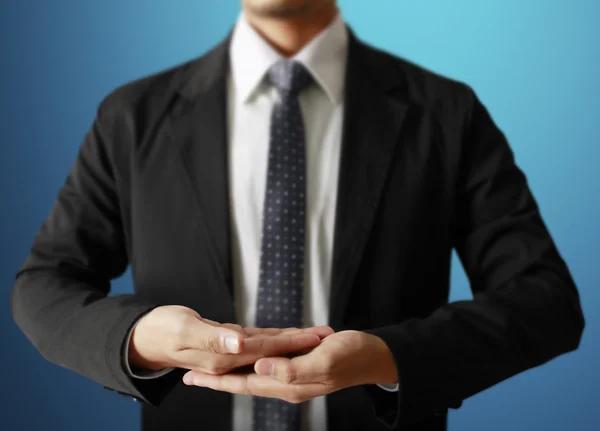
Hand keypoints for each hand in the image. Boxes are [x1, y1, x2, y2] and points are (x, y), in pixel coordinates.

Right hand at [128, 305, 333, 374]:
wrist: (142, 336)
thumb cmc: (160, 329)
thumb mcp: (184, 330)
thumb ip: (213, 339)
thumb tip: (239, 345)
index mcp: (222, 358)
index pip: (266, 351)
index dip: (291, 343)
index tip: (316, 338)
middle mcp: (229, 360)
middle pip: (273, 352)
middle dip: (299, 344)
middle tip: (326, 335)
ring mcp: (228, 355)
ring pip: (267, 347)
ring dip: (291, 341)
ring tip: (316, 335)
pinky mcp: (225, 344)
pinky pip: (255, 341)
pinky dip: (273, 337)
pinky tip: (285, 336)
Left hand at [182, 330, 397, 402]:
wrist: (375, 356)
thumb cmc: (353, 355)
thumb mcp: (324, 359)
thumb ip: (291, 368)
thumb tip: (259, 368)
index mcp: (290, 384)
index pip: (245, 383)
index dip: (218, 380)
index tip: (193, 376)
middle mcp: (288, 384)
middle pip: (244, 382)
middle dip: (217, 379)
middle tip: (191, 374)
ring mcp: (295, 377)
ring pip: (254, 376)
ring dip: (231, 372)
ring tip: (211, 368)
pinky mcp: (301, 367)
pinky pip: (269, 367)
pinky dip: (251, 363)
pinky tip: (246, 358)